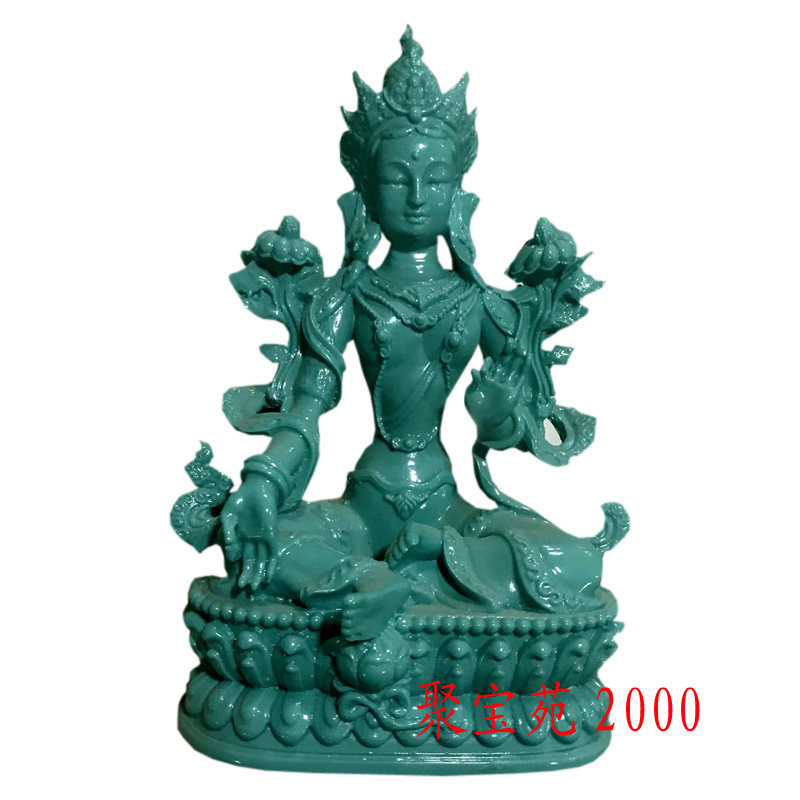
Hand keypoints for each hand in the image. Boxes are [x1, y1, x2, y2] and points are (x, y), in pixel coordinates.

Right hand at [221, 474, 278, 591]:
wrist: (257, 488)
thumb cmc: (241, 500)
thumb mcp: (229, 514)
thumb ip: (228, 528)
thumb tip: (227, 543)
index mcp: (240, 536)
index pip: (237, 555)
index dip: (235, 565)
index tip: (232, 572)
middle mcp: (251, 539)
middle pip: (250, 561)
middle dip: (247, 574)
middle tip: (243, 587)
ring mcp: (261, 538)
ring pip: (260, 560)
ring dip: (257, 573)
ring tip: (254, 587)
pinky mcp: (271, 534)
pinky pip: (272, 552)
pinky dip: (271, 565)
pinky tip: (269, 577)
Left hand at [465, 345, 524, 433]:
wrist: (487, 423)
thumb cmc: (476, 410)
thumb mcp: (471, 396)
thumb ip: (474, 383)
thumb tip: (474, 370)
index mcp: (485, 379)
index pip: (488, 367)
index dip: (489, 363)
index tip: (489, 359)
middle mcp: (496, 379)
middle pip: (503, 363)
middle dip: (507, 353)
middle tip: (511, 340)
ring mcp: (506, 385)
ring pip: (513, 368)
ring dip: (517, 358)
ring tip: (521, 347)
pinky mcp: (513, 391)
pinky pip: (520, 378)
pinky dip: (524, 368)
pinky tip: (528, 358)